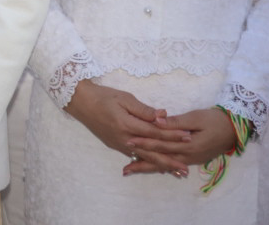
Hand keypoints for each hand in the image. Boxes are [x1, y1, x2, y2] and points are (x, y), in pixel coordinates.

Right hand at [64, 80, 190, 177]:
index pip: (154, 132)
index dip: (172, 134)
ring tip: (176, 172)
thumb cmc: (103, 96)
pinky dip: (148, 162)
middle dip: (170, 159)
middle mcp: (124, 138)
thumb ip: (144, 109)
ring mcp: (119, 144)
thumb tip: (163, 116)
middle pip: (151, 151)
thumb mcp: (124, 98)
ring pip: (144, 157)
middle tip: (186, 168)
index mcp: (127, 124)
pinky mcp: (115, 145)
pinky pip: (135, 156)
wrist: (80, 102)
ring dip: (161, 165)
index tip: (188, 136)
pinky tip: (157, 166)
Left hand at [123, 107, 238, 175]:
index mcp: (188, 145)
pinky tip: (150, 167)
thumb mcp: (196, 117)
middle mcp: (189, 156)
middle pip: (161, 159)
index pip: (162, 145)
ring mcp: (191, 159)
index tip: (128, 142)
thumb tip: (157, 121)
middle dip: (143, 162)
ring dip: (149, 167)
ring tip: (132, 170)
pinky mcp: (192, 158)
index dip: (145, 143)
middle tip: (125, 167)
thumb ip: (176, 121)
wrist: (234, 129)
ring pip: (166, 164)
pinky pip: (173, 164)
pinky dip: (161, 166)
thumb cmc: (214, 120)